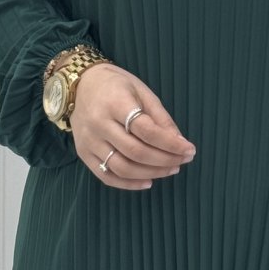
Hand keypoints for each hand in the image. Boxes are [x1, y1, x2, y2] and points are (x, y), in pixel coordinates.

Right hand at [69, 62, 196, 189]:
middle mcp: (99, 124)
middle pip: (136, 152)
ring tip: (170, 169)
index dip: (170, 144)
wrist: (79, 85)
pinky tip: (148, 181)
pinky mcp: (83, 153)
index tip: (189, 150)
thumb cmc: (115, 86)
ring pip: (123, 167)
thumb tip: (179, 143)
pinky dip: (129, 184)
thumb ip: (160, 118)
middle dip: (164, 160)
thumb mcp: (142, 92)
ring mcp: (89, 141)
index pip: (147, 130)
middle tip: (182, 161)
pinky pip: (107, 176)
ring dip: (151, 173)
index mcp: (115, 103)